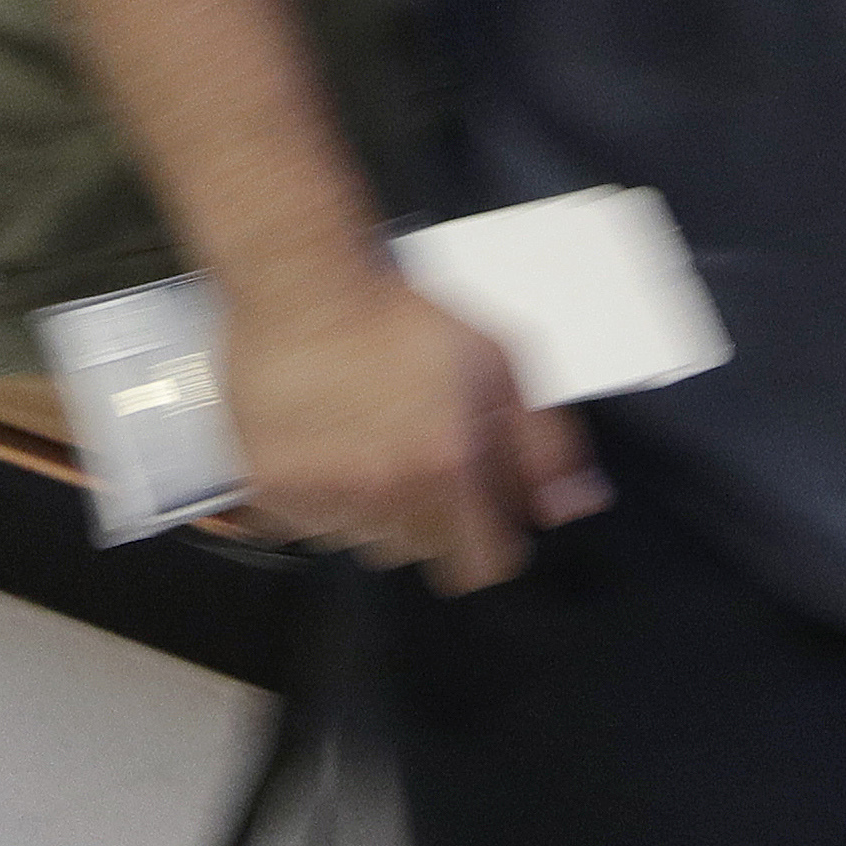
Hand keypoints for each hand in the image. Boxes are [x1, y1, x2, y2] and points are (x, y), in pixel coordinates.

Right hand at [220, 265, 609, 591]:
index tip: (480, 514)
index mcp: (449, 467)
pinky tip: (324, 451)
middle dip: (431, 516)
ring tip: (365, 446)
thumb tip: (572, 508)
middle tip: (415, 456)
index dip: (491, 538)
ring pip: (365, 542)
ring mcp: (327, 496)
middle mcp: (388, 494)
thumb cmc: (400, 315)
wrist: (302, 283)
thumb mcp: (498, 360)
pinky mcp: (273, 491)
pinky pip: (307, 528)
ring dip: (373, 510)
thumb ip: (544, 443)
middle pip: (424, 552)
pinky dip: (318, 502)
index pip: (487, 563)